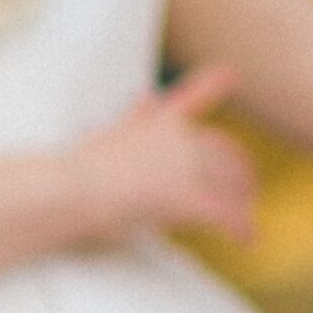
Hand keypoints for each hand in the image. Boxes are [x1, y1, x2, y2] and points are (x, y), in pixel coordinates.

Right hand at [73, 66, 255, 248]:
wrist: (64, 191)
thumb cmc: (76, 170)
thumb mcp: (107, 136)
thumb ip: (133, 118)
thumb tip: (146, 95)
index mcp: (157, 122)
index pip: (192, 99)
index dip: (214, 84)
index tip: (230, 74)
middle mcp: (178, 139)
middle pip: (224, 151)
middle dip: (240, 171)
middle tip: (246, 190)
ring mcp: (183, 167)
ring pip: (229, 182)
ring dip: (242, 200)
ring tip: (248, 217)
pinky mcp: (183, 199)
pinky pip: (223, 214)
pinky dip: (239, 227)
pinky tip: (247, 238)